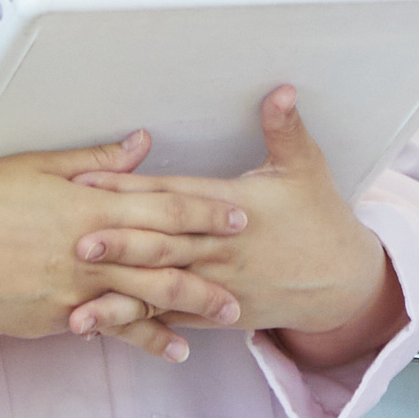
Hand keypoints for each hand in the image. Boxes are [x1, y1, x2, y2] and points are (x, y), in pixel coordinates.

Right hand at [0, 135, 255, 361]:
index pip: (161, 204)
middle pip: (163, 254)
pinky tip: (171, 346)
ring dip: (189, 307)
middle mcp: (87, 246)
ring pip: (143, 297)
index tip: (238, 212)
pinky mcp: (55, 317)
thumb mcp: (38, 167)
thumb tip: (142, 144)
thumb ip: (98, 160)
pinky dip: (143, 337)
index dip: (204, 209)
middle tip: (251, 271)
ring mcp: (73, 287)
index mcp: (87, 202)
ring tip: (227, 315)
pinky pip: (109, 326)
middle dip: (211, 263)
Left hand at [78, 88, 400, 362]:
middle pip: (165, 246)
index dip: (133, 189)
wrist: (342, 282)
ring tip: (77, 308)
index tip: (91, 183)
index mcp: (235, 208)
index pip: (176, 197)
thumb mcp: (306, 167)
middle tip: (76, 241)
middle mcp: (222, 249)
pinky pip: (172, 320)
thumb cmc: (320, 218)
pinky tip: (101, 327)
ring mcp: (218, 285)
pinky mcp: (217, 312)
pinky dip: (137, 324)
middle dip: (120, 245)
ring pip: (162, 292)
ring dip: (119, 299)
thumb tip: (282, 90)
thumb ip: (285, 129)